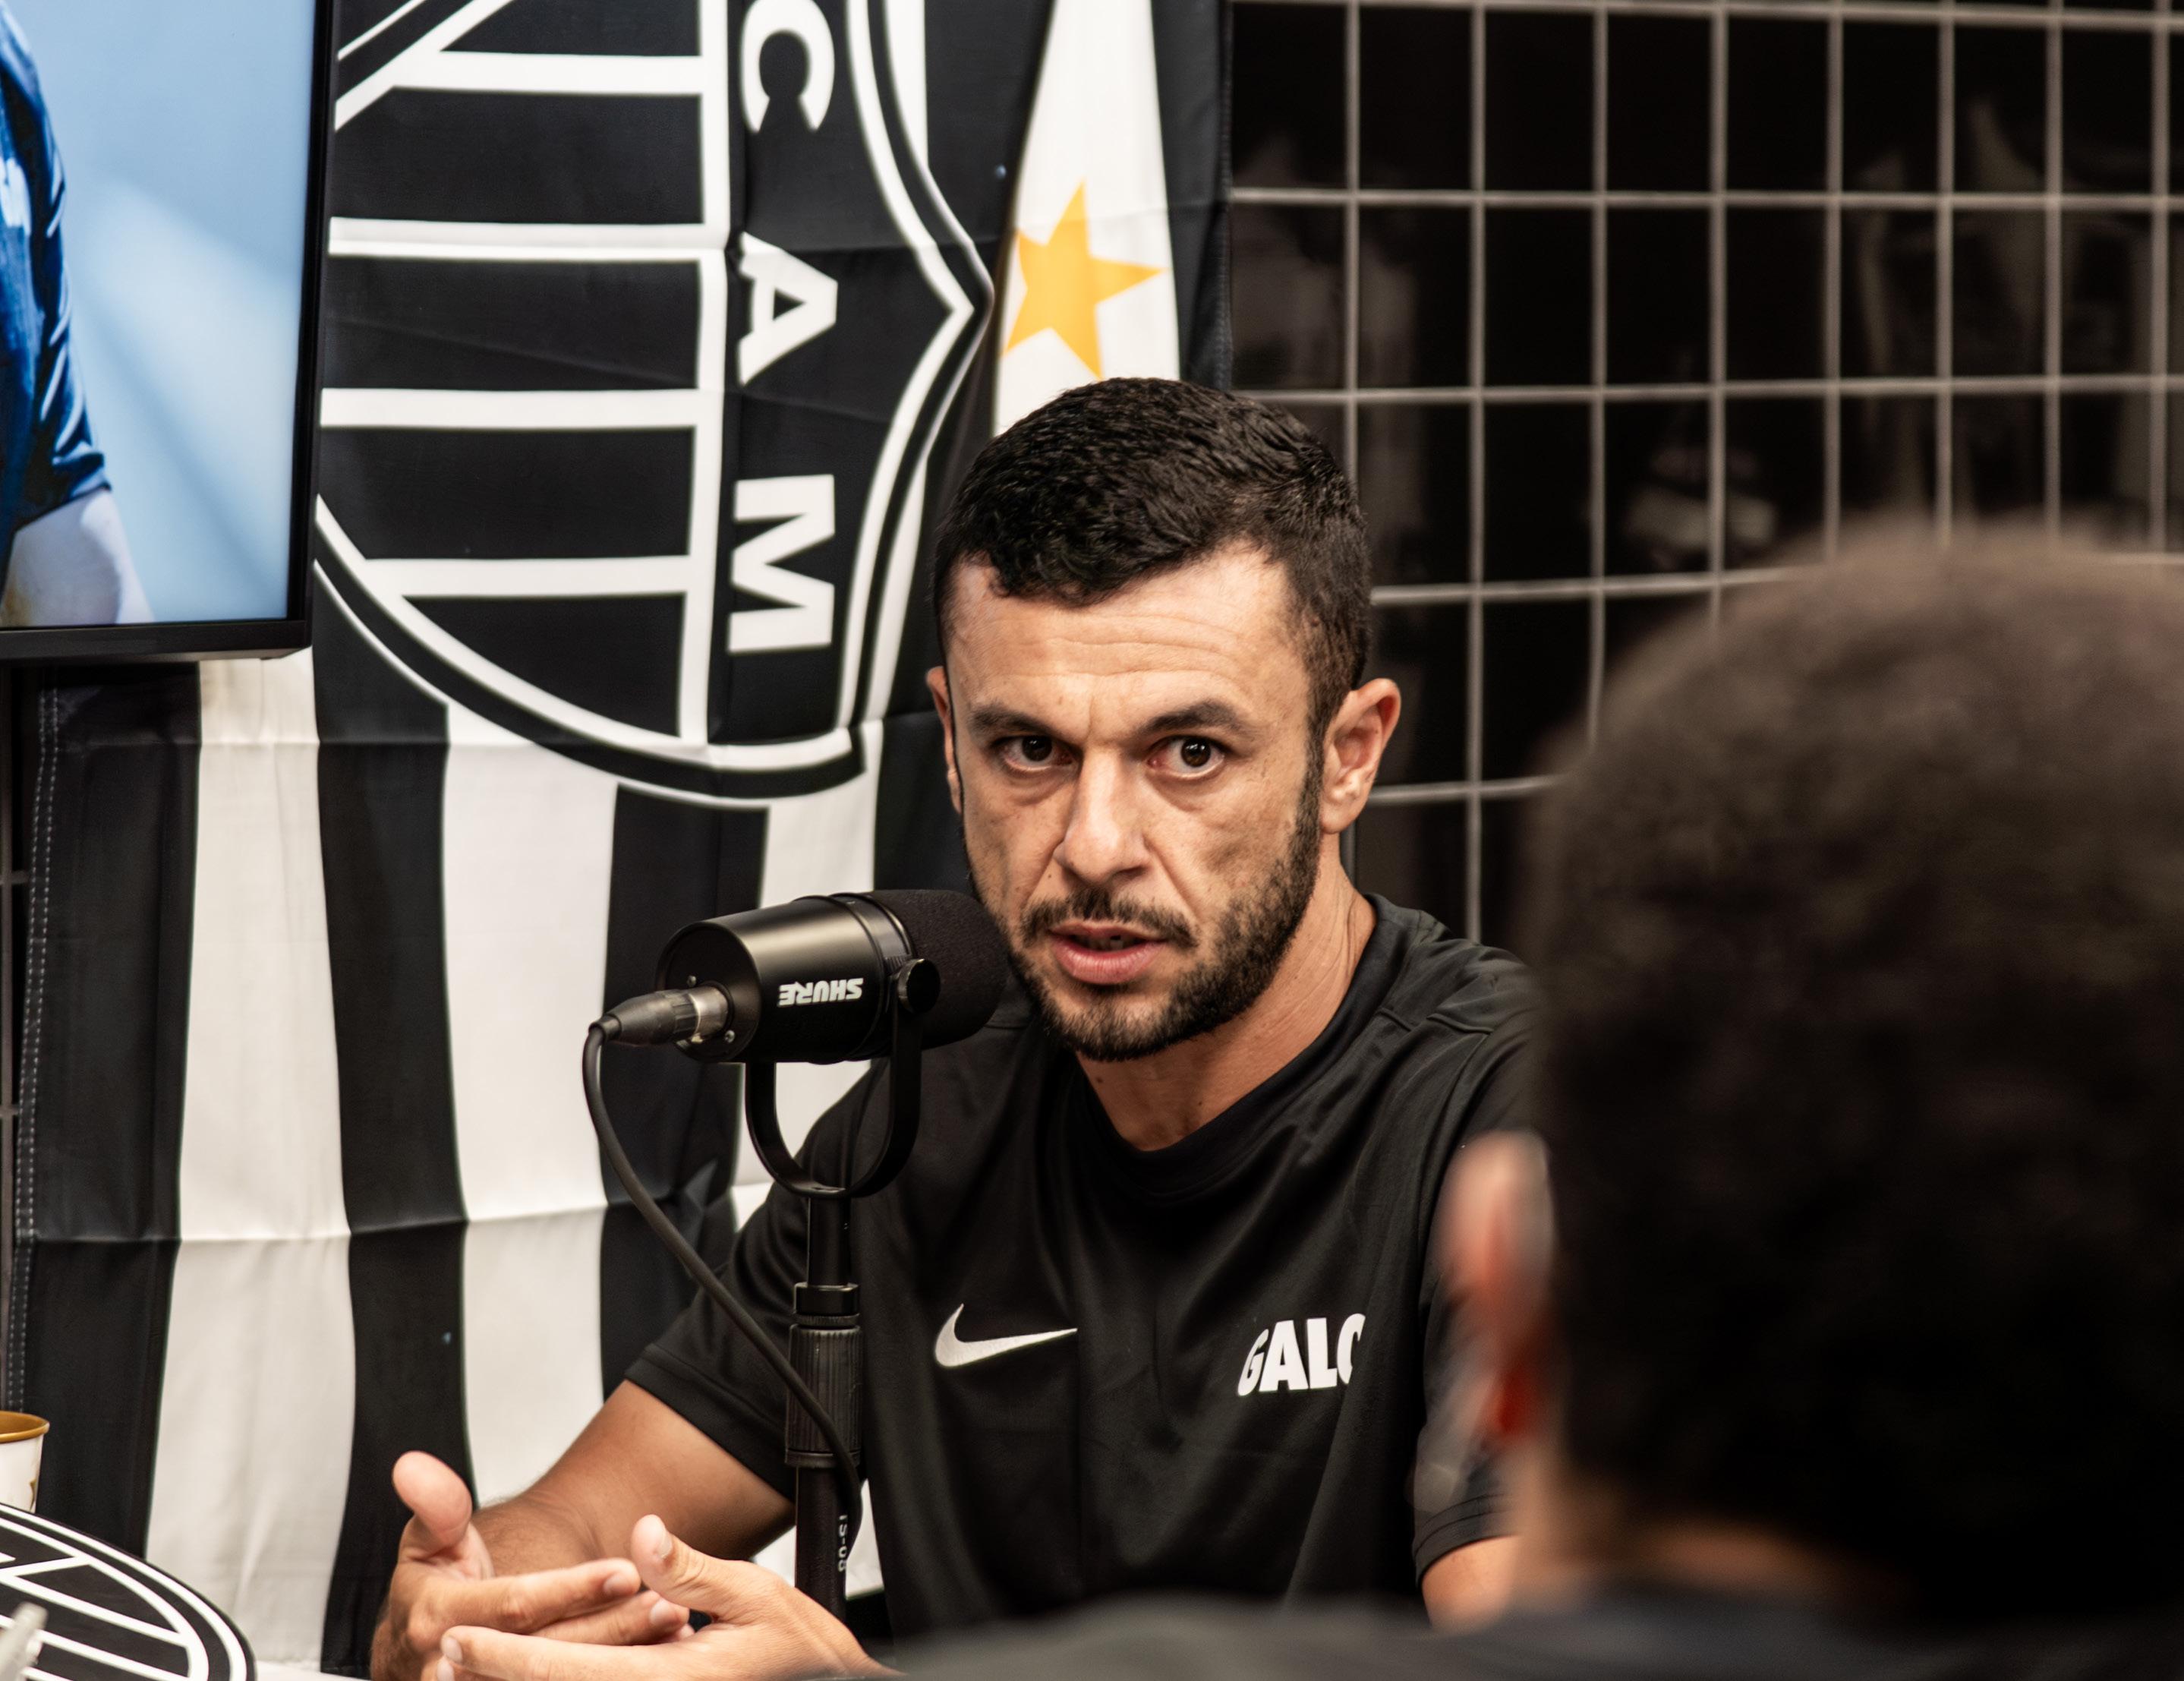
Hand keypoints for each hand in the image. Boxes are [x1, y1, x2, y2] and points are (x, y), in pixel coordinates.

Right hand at [372, 1454, 689, 1680]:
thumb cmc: (429, 1590)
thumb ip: (435, 1506)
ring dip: (620, 1654)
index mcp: (438, 1621)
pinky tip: (655, 1653)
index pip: (516, 1606)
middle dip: (612, 1629)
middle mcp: (457, 1666)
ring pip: (560, 1677)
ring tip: (674, 1626)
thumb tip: (412, 1465)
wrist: (412, 1654)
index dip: (572, 1589)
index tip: (627, 1570)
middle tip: (670, 1605)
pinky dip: (611, 1674)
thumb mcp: (425, 1542)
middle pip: (550, 1649)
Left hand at [442, 1515, 887, 1680]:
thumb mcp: (757, 1596)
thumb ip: (692, 1569)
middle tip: (440, 1659)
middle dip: (491, 1678)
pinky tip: (530, 1676)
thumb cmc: (801, 1651)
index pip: (563, 1670)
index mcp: (668, 1679)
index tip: (456, 1640)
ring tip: (464, 1671)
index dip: (503, 1656)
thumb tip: (646, 1535)